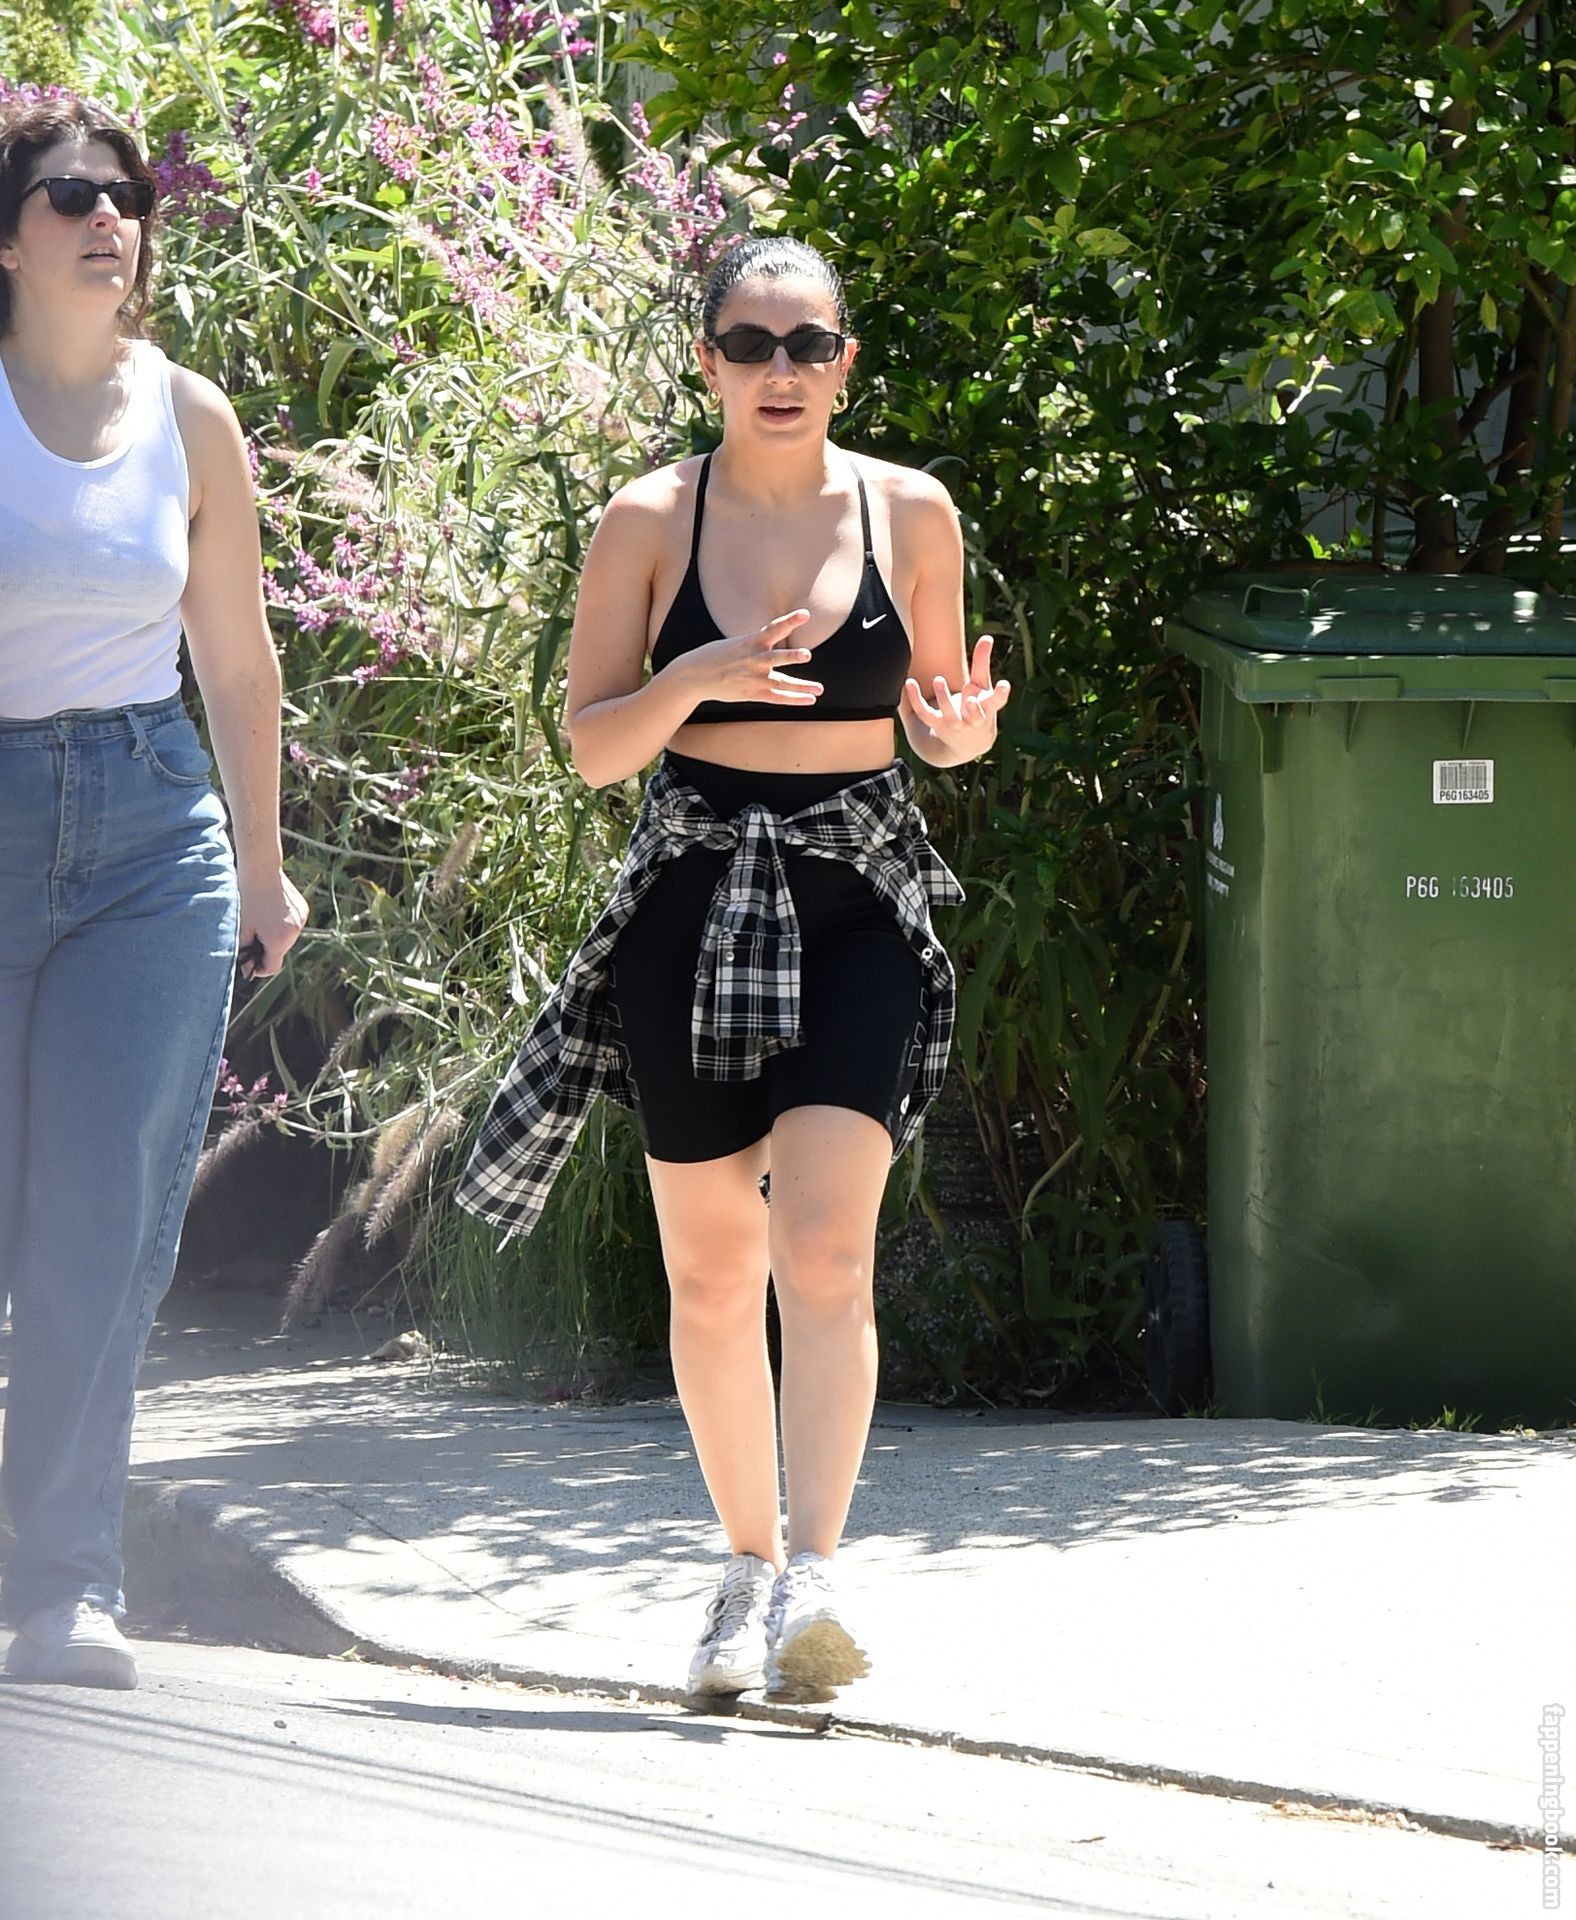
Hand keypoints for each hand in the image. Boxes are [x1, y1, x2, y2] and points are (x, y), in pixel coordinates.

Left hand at [237, 867, 309, 979]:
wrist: (261, 870)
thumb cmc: (247, 899)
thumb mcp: (241, 928)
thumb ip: (244, 950)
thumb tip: (247, 966)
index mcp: (278, 940)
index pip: (272, 967)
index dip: (258, 968)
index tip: (249, 962)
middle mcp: (294, 933)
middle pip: (280, 952)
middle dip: (266, 948)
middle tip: (252, 935)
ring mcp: (301, 920)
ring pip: (286, 938)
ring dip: (274, 935)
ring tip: (261, 919)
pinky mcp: (303, 909)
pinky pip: (292, 924)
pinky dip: (282, 922)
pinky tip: (271, 909)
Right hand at [676, 609, 822, 706]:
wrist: (694, 675)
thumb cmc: (717, 655)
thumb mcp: (737, 643)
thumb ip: (757, 643)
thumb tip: (773, 639)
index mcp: (750, 642)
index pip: (774, 628)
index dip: (790, 620)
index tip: (806, 614)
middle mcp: (754, 660)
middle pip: (776, 657)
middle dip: (791, 656)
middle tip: (807, 654)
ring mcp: (753, 678)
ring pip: (781, 682)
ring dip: (800, 686)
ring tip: (819, 688)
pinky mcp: (752, 693)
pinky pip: (776, 698)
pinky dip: (794, 700)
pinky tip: (810, 700)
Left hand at [903, 635, 1011, 755]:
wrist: (968, 744)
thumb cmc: (977, 707)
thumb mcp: (983, 687)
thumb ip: (983, 663)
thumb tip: (988, 637)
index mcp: (987, 708)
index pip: (996, 701)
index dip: (1001, 694)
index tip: (1004, 685)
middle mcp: (973, 718)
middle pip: (975, 714)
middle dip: (973, 708)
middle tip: (969, 698)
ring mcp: (956, 724)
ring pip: (950, 714)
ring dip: (945, 698)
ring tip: (939, 679)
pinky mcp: (938, 725)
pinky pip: (925, 714)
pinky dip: (916, 700)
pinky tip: (909, 683)